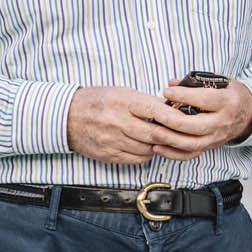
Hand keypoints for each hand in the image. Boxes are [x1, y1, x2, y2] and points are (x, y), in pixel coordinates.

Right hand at [66, 86, 206, 165]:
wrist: (66, 116)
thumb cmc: (97, 101)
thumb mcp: (121, 93)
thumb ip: (146, 102)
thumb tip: (171, 110)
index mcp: (122, 102)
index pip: (157, 111)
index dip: (175, 117)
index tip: (186, 119)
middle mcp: (117, 122)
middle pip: (154, 134)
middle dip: (170, 135)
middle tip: (178, 133)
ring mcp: (111, 140)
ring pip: (147, 149)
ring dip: (158, 146)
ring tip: (160, 138)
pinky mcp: (107, 154)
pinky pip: (135, 159)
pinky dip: (145, 154)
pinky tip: (145, 146)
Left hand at [156, 79, 251, 158]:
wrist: (249, 114)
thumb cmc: (231, 94)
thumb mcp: (220, 82)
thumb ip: (196, 83)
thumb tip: (171, 83)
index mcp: (228, 102)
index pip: (204, 100)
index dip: (183, 96)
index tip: (166, 92)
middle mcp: (224, 122)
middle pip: (197, 126)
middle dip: (174, 122)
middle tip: (157, 115)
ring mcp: (218, 137)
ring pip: (193, 144)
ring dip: (171, 140)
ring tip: (154, 132)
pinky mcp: (211, 146)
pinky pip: (191, 154)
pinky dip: (173, 154)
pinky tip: (158, 147)